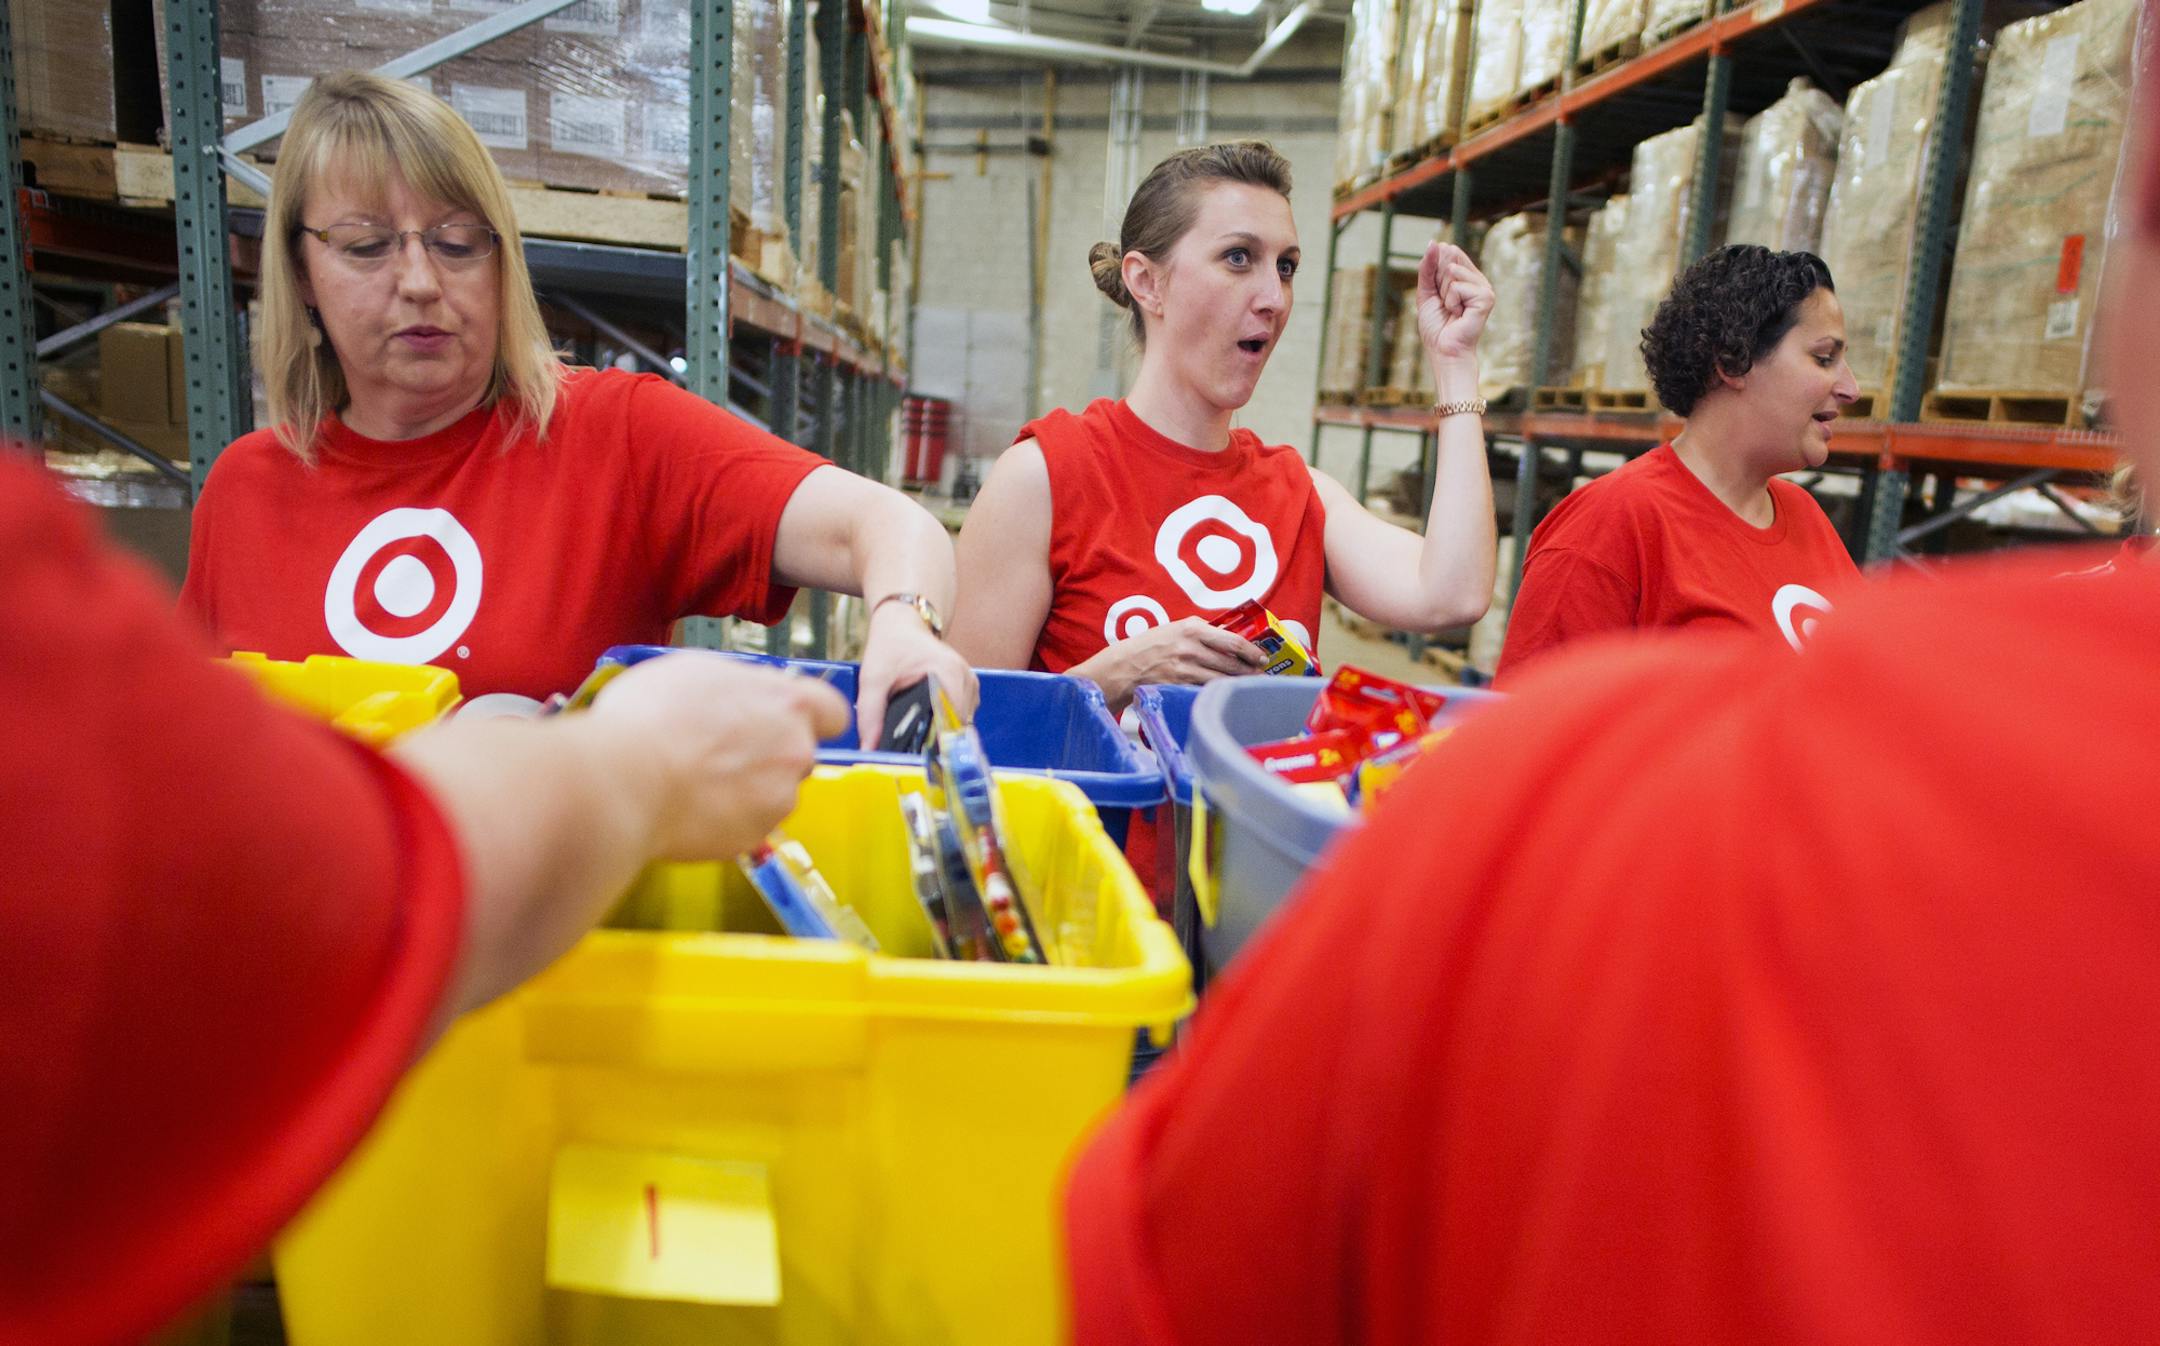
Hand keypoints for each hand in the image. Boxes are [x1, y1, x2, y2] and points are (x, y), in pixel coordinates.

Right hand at [585, 651, 849, 859]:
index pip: (832, 711)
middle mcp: (796, 751)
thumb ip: (737, 684)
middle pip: (798, 753)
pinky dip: (725, 819)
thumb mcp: (695, 671)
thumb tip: (742, 693)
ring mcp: (778, 799)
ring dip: (746, 789)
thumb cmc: (651, 716)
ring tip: (696, 782)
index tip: (787, 719)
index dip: (811, 717)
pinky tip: (690, 807)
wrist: (625, 779)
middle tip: (721, 751)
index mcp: (788, 703)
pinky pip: (747, 825)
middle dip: (768, 754)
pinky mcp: (753, 836)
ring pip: (772, 792)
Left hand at [857, 604, 978, 748]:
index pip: (952, 721)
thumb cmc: (890, 647)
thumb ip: (870, 716)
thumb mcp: (873, 680)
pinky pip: (962, 715)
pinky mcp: (968, 687)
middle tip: (916, 754)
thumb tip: (869, 750)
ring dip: (943, 734)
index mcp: (949, 673)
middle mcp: (966, 678)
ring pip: (962, 724)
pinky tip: (929, 724)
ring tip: (920, 740)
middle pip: (958, 726)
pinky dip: (946, 723)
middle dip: (939, 742)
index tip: (922, 759)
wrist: (902, 624)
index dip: (939, 744)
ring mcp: (970, 683)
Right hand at [1083, 616, 1268, 709]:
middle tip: (1260, 676)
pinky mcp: (1179, 687)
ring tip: (1248, 687)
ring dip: (1238, 684)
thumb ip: (1201, 632)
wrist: (1122, 667)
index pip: (1232, 640)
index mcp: (1191, 628)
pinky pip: (1206, 690)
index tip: (1261, 657)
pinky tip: (1225, 695)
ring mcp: (1184, 669)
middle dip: (1250, 672)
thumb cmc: (1149, 646)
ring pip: (1221, 679)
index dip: (1251, 651)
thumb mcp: (1174, 629)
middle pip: (1231, 663)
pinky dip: (1218, 692)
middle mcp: (1190, 648)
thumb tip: (1229, 638)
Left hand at [1417, 241, 1494, 368]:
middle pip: (1449, 258)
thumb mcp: (1426, 292)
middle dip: (1438, 282)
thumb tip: (1434, 242)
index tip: (1437, 293)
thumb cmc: (1436, 326)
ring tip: (1452, 311)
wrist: (1444, 350)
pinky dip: (1451, 302)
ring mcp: (1484, 287)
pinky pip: (1457, 287)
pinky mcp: (1486, 297)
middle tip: (1445, 304)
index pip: (1446, 252)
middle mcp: (1477, 278)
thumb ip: (1428, 267)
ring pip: (1452, 271)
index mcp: (1465, 275)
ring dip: (1444, 294)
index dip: (1434, 271)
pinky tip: (1459, 314)